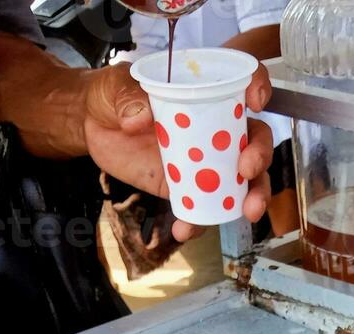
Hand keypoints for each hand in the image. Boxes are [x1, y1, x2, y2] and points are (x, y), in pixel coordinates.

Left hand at [84, 63, 274, 242]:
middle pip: (254, 139)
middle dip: (260, 157)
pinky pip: (203, 208)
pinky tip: (185, 231)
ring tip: (247, 212)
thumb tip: (139, 119)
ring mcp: (206, 160)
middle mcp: (216, 126)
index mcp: (206, 92)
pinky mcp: (188, 187)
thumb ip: (128, 97)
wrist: (92, 126)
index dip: (260, 87)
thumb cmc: (112, 95)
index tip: (256, 103)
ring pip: (242, 181)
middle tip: (248, 171)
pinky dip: (199, 223)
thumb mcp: (116, 86)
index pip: (244, 81)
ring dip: (252, 197)